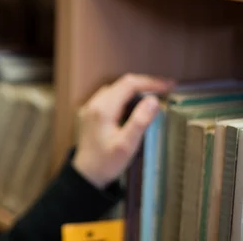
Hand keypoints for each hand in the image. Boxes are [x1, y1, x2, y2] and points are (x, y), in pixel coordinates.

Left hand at [72, 73, 174, 188]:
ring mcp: (91, 107)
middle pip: (123, 83)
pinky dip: (126, 96)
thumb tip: (153, 100)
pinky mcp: (92, 113)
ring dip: (136, 89)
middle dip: (145, 84)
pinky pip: (111, 97)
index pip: (129, 84)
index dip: (151, 82)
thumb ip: (140, 121)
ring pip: (117, 89)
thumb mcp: (127, 145)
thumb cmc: (107, 162)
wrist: (86, 174)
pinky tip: (137, 104)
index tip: (169, 86)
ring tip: (155, 95)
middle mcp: (95, 103)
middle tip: (166, 89)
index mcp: (103, 108)